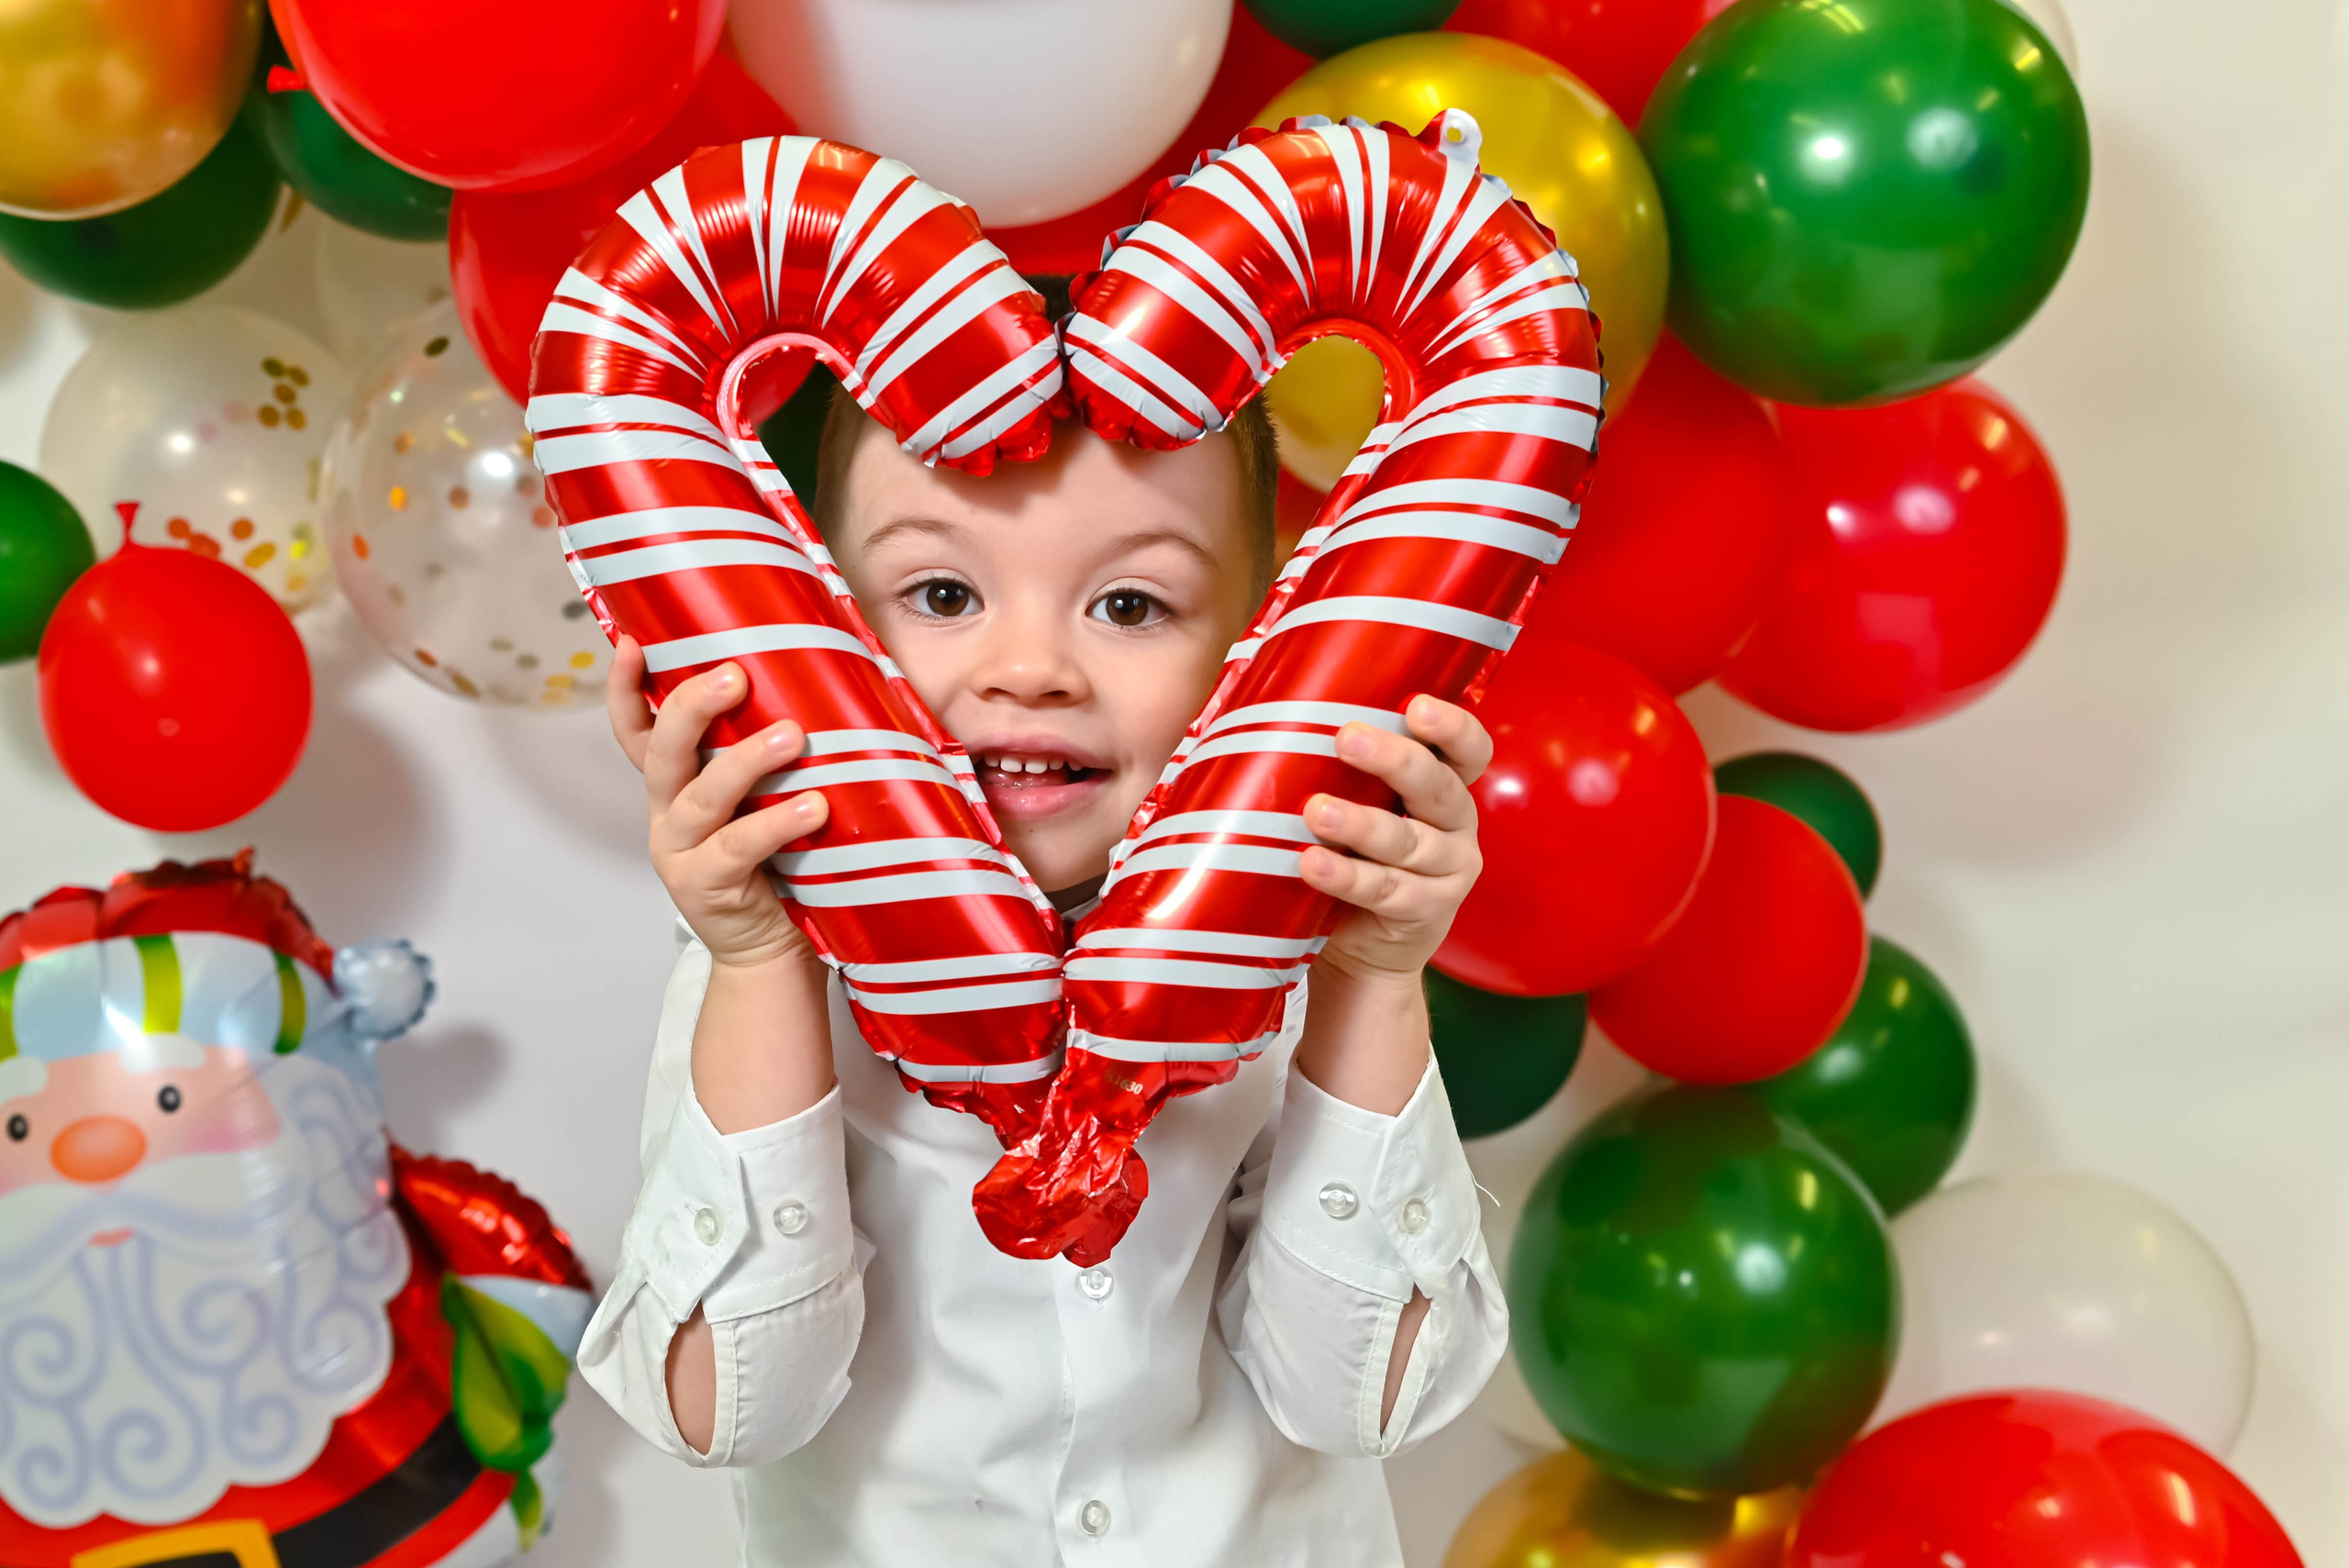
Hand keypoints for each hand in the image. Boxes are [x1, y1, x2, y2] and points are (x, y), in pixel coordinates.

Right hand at [607, 636, 829, 970]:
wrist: (772, 950)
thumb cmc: (778, 864)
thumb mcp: (760, 800)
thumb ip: (765, 757)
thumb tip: (817, 685)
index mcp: (673, 788)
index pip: (637, 731)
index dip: (626, 689)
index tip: (632, 644)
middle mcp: (667, 815)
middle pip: (662, 753)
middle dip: (691, 708)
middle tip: (734, 676)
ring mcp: (681, 852)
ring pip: (702, 797)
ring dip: (745, 761)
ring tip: (791, 737)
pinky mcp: (705, 887)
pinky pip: (738, 847)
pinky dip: (776, 823)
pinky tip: (812, 806)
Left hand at [1299, 694, 1490, 987]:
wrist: (1366, 949)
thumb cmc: (1357, 858)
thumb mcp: (1362, 807)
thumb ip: (1346, 771)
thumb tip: (1277, 723)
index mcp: (1445, 787)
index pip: (1469, 750)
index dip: (1452, 727)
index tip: (1417, 707)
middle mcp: (1455, 825)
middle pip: (1437, 787)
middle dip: (1392, 759)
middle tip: (1346, 738)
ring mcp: (1448, 871)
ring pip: (1407, 841)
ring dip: (1360, 824)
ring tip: (1316, 811)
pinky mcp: (1427, 912)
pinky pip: (1386, 890)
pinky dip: (1347, 876)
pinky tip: (1313, 864)